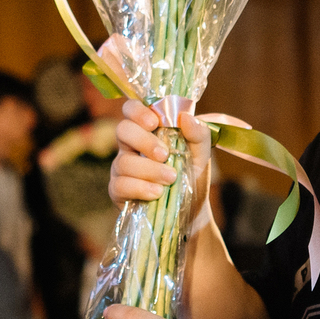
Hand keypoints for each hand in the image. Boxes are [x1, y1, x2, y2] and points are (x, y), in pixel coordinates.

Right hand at [107, 98, 212, 224]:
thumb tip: (186, 117)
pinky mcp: (118, 190)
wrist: (191, 208)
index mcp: (146, 130)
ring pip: (124, 161)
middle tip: (165, 154)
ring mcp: (121, 168)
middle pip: (122, 130)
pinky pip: (120, 185)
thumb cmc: (192, 174)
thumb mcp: (201, 153)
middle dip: (144, 141)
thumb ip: (198, 134)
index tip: (155, 122)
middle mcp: (129, 146)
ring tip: (171, 178)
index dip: (137, 111)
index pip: (130, 109)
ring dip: (150, 170)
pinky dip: (141, 188)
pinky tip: (157, 193)